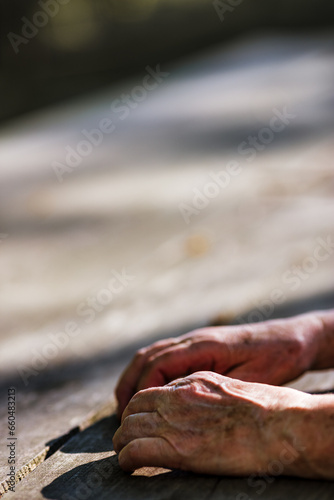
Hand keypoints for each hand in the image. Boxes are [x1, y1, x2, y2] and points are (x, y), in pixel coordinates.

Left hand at [113, 371, 317, 475]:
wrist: (280, 424)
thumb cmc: (267, 409)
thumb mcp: (232, 387)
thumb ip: (209, 394)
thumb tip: (202, 409)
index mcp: (193, 381)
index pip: (154, 390)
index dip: (143, 407)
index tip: (143, 420)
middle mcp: (179, 396)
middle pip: (135, 405)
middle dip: (128, 421)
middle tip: (128, 437)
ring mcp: (176, 420)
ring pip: (129, 426)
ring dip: (123, 441)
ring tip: (124, 453)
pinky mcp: (178, 448)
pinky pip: (136, 451)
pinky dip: (126, 459)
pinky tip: (128, 467)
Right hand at [115, 313, 320, 416]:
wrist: (291, 339)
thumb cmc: (275, 359)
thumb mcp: (249, 378)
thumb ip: (214, 386)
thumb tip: (178, 400)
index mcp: (204, 345)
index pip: (159, 364)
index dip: (142, 389)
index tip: (134, 414)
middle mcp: (194, 339)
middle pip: (147, 356)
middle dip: (129, 384)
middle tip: (121, 414)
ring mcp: (194, 339)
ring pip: (151, 353)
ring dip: (134, 377)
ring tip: (126, 404)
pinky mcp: (198, 345)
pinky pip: (163, 354)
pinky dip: (148, 371)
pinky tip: (148, 390)